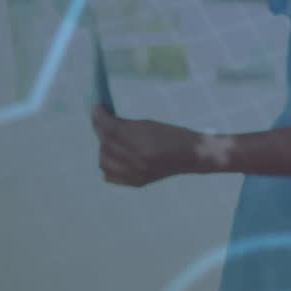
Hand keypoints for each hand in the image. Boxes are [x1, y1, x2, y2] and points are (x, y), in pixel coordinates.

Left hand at [91, 105, 205, 186]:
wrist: (194, 156)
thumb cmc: (174, 134)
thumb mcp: (150, 124)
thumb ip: (125, 124)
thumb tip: (101, 118)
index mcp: (144, 144)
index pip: (112, 130)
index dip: (100, 117)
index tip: (96, 108)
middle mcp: (138, 162)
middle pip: (106, 144)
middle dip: (100, 130)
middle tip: (101, 120)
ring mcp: (136, 175)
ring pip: (104, 161)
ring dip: (104, 148)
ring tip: (111, 139)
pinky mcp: (136, 183)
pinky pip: (109, 175)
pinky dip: (108, 164)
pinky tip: (115, 156)